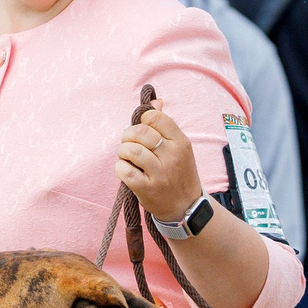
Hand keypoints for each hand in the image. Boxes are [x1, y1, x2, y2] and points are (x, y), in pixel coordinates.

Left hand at [116, 108, 203, 223]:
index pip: (155, 117)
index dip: (142, 120)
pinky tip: (126, 170)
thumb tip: (155, 101)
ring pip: (130, 150)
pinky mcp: (147, 189)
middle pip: (140, 132)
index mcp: (180, 141)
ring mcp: (160, 173)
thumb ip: (165, 124)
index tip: (140, 129)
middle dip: (128, 135)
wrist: (186, 207)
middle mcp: (172, 156)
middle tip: (129, 144)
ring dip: (123, 152)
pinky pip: (124, 171)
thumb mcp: (179, 147)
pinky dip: (120, 167)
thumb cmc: (179, 172)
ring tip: (127, 157)